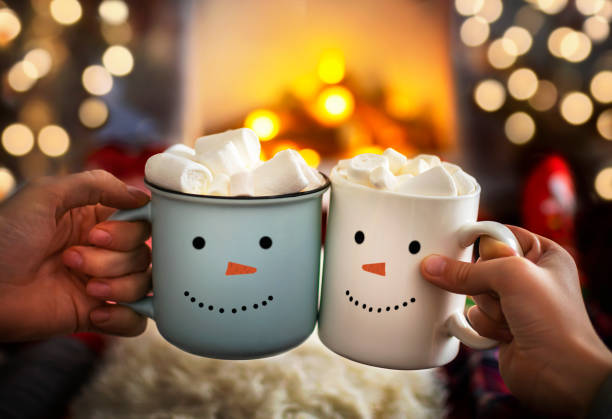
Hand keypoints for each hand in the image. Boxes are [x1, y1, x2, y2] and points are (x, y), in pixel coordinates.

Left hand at [0, 170, 151, 340]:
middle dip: (113, 259)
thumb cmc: (3, 237)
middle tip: (72, 258)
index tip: (97, 234)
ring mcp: (100, 283)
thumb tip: (141, 196)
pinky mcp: (93, 314)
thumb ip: (97, 184)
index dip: (129, 231)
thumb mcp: (46, 194)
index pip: (141, 223)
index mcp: (93, 221)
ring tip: (83, 287)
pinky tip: (96, 313)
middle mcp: (102, 251)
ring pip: (143, 285)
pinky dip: (124, 318)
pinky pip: (135, 321)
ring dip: (117, 286)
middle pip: (144, 254)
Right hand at [420, 225, 611, 415]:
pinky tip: (506, 335)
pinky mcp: (502, 326)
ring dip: (487, 309)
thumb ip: (468, 270)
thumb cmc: (554, 321)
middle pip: (480, 265)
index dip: (481, 242)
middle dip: (486, 285)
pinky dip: (485, 326)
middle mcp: (530, 277)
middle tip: (504, 295)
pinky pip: (474, 316)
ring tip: (512, 320)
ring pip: (474, 293)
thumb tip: (432, 266)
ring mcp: (515, 304)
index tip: (457, 244)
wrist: (561, 374)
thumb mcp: (512, 277)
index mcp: (543, 255)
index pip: (499, 235)